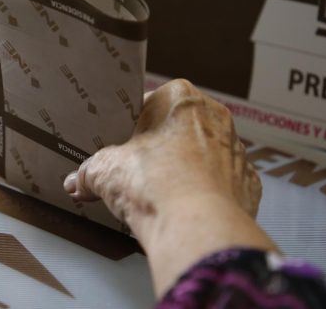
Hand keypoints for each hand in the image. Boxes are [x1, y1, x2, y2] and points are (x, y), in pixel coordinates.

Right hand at [63, 79, 275, 295]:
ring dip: (186, 170)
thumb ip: (89, 172)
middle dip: (160, 148)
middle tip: (138, 171)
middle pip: (179, 128)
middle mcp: (214, 117)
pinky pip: (222, 184)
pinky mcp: (247, 183)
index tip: (122, 144)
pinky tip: (188, 208)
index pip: (150, 103)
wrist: (196, 227)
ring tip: (162, 194)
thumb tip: (78, 181)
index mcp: (180, 98)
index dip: (132, 126)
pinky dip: (206, 194)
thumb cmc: (156, 185)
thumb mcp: (105, 172)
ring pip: (204, 154)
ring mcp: (235, 150)